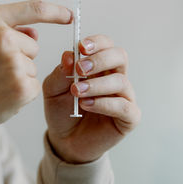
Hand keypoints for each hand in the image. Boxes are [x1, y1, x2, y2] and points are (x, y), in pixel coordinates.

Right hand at [0, 1, 71, 133]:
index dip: (55, 12)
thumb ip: (8, 31)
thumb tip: (35, 34)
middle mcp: (4, 38)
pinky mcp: (22, 87)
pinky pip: (34, 86)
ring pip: (33, 67)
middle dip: (20, 57)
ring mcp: (14, 63)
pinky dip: (21, 92)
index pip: (34, 9)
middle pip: (33, 47)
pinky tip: (0, 95)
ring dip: (20, 76)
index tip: (69, 16)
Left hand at [43, 35, 140, 162]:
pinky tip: (87, 105)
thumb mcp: (53, 89)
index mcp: (99, 66)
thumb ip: (60, 72)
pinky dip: (104, 104)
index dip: (97, 43)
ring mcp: (124, 96)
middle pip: (119, 56)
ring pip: (121, 81)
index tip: (81, 47)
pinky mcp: (129, 117)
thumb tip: (69, 55)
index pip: (106, 44)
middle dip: (100, 60)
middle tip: (80, 69)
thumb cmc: (62, 111)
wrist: (65, 141)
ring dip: (97, 84)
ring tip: (77, 92)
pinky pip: (124, 106)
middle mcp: (115, 77)